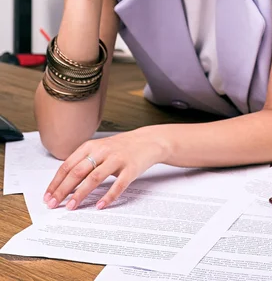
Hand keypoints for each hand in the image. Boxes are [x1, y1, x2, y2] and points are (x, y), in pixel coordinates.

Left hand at [43, 128, 166, 210]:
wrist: (148, 141)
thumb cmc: (121, 147)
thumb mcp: (99, 148)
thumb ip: (84, 161)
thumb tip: (63, 183)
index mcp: (91, 146)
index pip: (68, 165)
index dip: (56, 182)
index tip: (48, 196)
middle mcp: (102, 151)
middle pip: (78, 171)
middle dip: (63, 190)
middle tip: (54, 204)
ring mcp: (117, 159)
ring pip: (95, 178)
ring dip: (80, 194)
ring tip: (71, 207)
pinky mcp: (131, 169)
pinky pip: (118, 185)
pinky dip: (108, 196)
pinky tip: (100, 205)